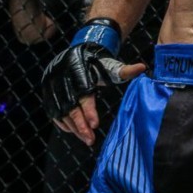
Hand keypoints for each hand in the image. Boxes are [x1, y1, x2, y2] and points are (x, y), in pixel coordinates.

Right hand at [41, 18, 145, 144]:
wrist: (77, 52)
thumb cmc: (97, 63)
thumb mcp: (110, 65)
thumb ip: (125, 70)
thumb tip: (143, 67)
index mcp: (80, 74)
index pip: (84, 96)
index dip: (89, 111)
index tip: (95, 125)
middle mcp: (65, 81)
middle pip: (71, 108)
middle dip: (81, 125)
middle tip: (90, 140)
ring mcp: (54, 87)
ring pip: (62, 112)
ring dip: (73, 127)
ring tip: (86, 139)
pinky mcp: (49, 92)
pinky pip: (54, 111)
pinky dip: (63, 123)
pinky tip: (74, 131)